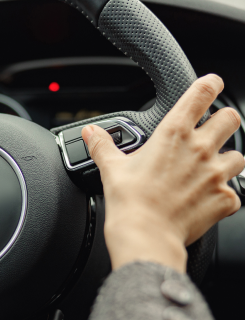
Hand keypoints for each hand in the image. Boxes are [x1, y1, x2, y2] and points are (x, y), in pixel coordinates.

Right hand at [82, 74, 244, 272]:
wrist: (146, 235)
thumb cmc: (129, 201)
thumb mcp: (112, 168)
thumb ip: (103, 145)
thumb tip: (90, 133)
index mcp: (173, 134)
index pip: (202, 93)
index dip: (209, 84)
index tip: (210, 85)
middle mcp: (200, 149)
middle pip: (231, 118)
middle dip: (223, 121)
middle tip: (210, 132)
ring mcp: (216, 174)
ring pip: (239, 156)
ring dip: (227, 160)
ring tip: (209, 171)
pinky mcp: (225, 199)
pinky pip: (235, 193)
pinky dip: (223, 196)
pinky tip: (206, 201)